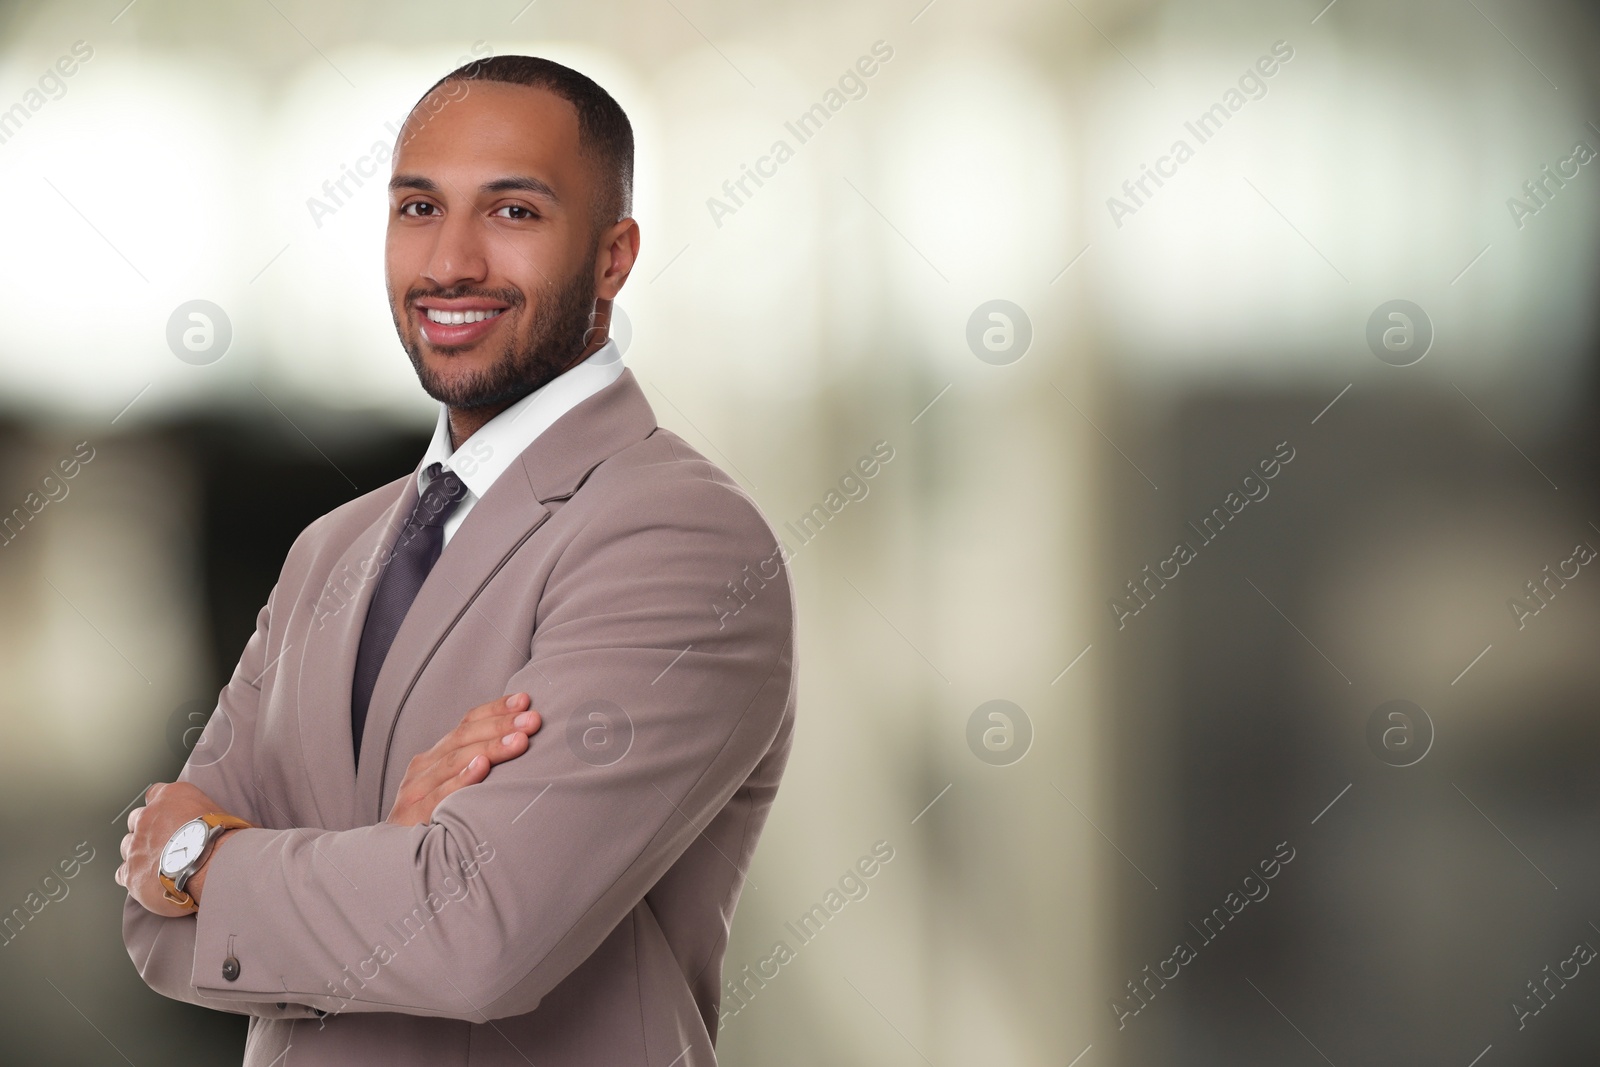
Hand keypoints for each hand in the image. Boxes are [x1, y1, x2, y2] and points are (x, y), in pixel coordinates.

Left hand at [117, 781, 238, 915]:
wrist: (213, 865)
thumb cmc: (223, 840)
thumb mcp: (223, 814)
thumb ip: (209, 815)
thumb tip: (223, 824)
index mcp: (171, 796)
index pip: (154, 793)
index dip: (159, 806)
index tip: (167, 815)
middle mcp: (148, 817)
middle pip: (136, 819)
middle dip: (146, 830)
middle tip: (164, 843)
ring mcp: (136, 844)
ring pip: (127, 845)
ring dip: (139, 853)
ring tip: (158, 865)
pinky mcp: (131, 872)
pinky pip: (123, 873)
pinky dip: (133, 876)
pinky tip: (149, 882)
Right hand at [386, 692, 541, 825]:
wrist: (393, 863)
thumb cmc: (437, 824)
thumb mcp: (454, 790)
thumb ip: (478, 766)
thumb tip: (522, 743)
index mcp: (434, 757)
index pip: (466, 724)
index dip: (495, 709)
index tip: (525, 699)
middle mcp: (423, 768)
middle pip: (463, 737)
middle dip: (501, 725)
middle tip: (532, 720)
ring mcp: (414, 792)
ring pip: (455, 761)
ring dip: (490, 748)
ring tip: (519, 740)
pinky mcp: (412, 817)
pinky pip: (439, 796)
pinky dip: (461, 779)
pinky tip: (482, 768)